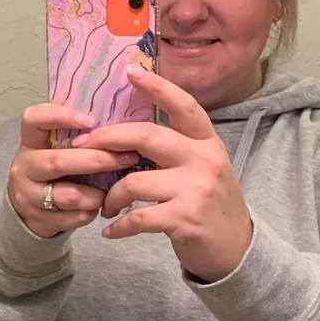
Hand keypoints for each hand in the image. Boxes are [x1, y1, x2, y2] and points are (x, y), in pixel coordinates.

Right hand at [8, 103, 140, 237]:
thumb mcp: (58, 146)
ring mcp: (27, 194)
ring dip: (96, 193)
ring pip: (67, 195)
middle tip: (126, 157)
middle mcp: (24, 165)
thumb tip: (120, 125)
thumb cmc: (56, 168)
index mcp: (31, 140)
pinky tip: (100, 205)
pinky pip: (71, 218)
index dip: (59, 116)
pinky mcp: (37, 219)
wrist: (30, 207)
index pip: (33, 118)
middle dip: (95, 160)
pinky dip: (90, 212)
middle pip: (57, 161)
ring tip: (114, 190)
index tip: (90, 121)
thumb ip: (79, 136)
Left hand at [72, 64, 252, 281]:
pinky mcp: (185, 218)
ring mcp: (196, 188)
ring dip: (111, 195)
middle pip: (146, 136)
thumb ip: (174, 149)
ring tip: (106, 205)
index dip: (158, 86)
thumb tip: (126, 135)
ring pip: (133, 181)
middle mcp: (203, 159)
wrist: (237, 249)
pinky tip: (110, 230)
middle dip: (107, 138)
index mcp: (206, 142)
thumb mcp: (202, 166)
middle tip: (83, 145)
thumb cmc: (210, 202)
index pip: (184, 105)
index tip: (131, 71)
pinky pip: (137, 217)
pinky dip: (118, 225)